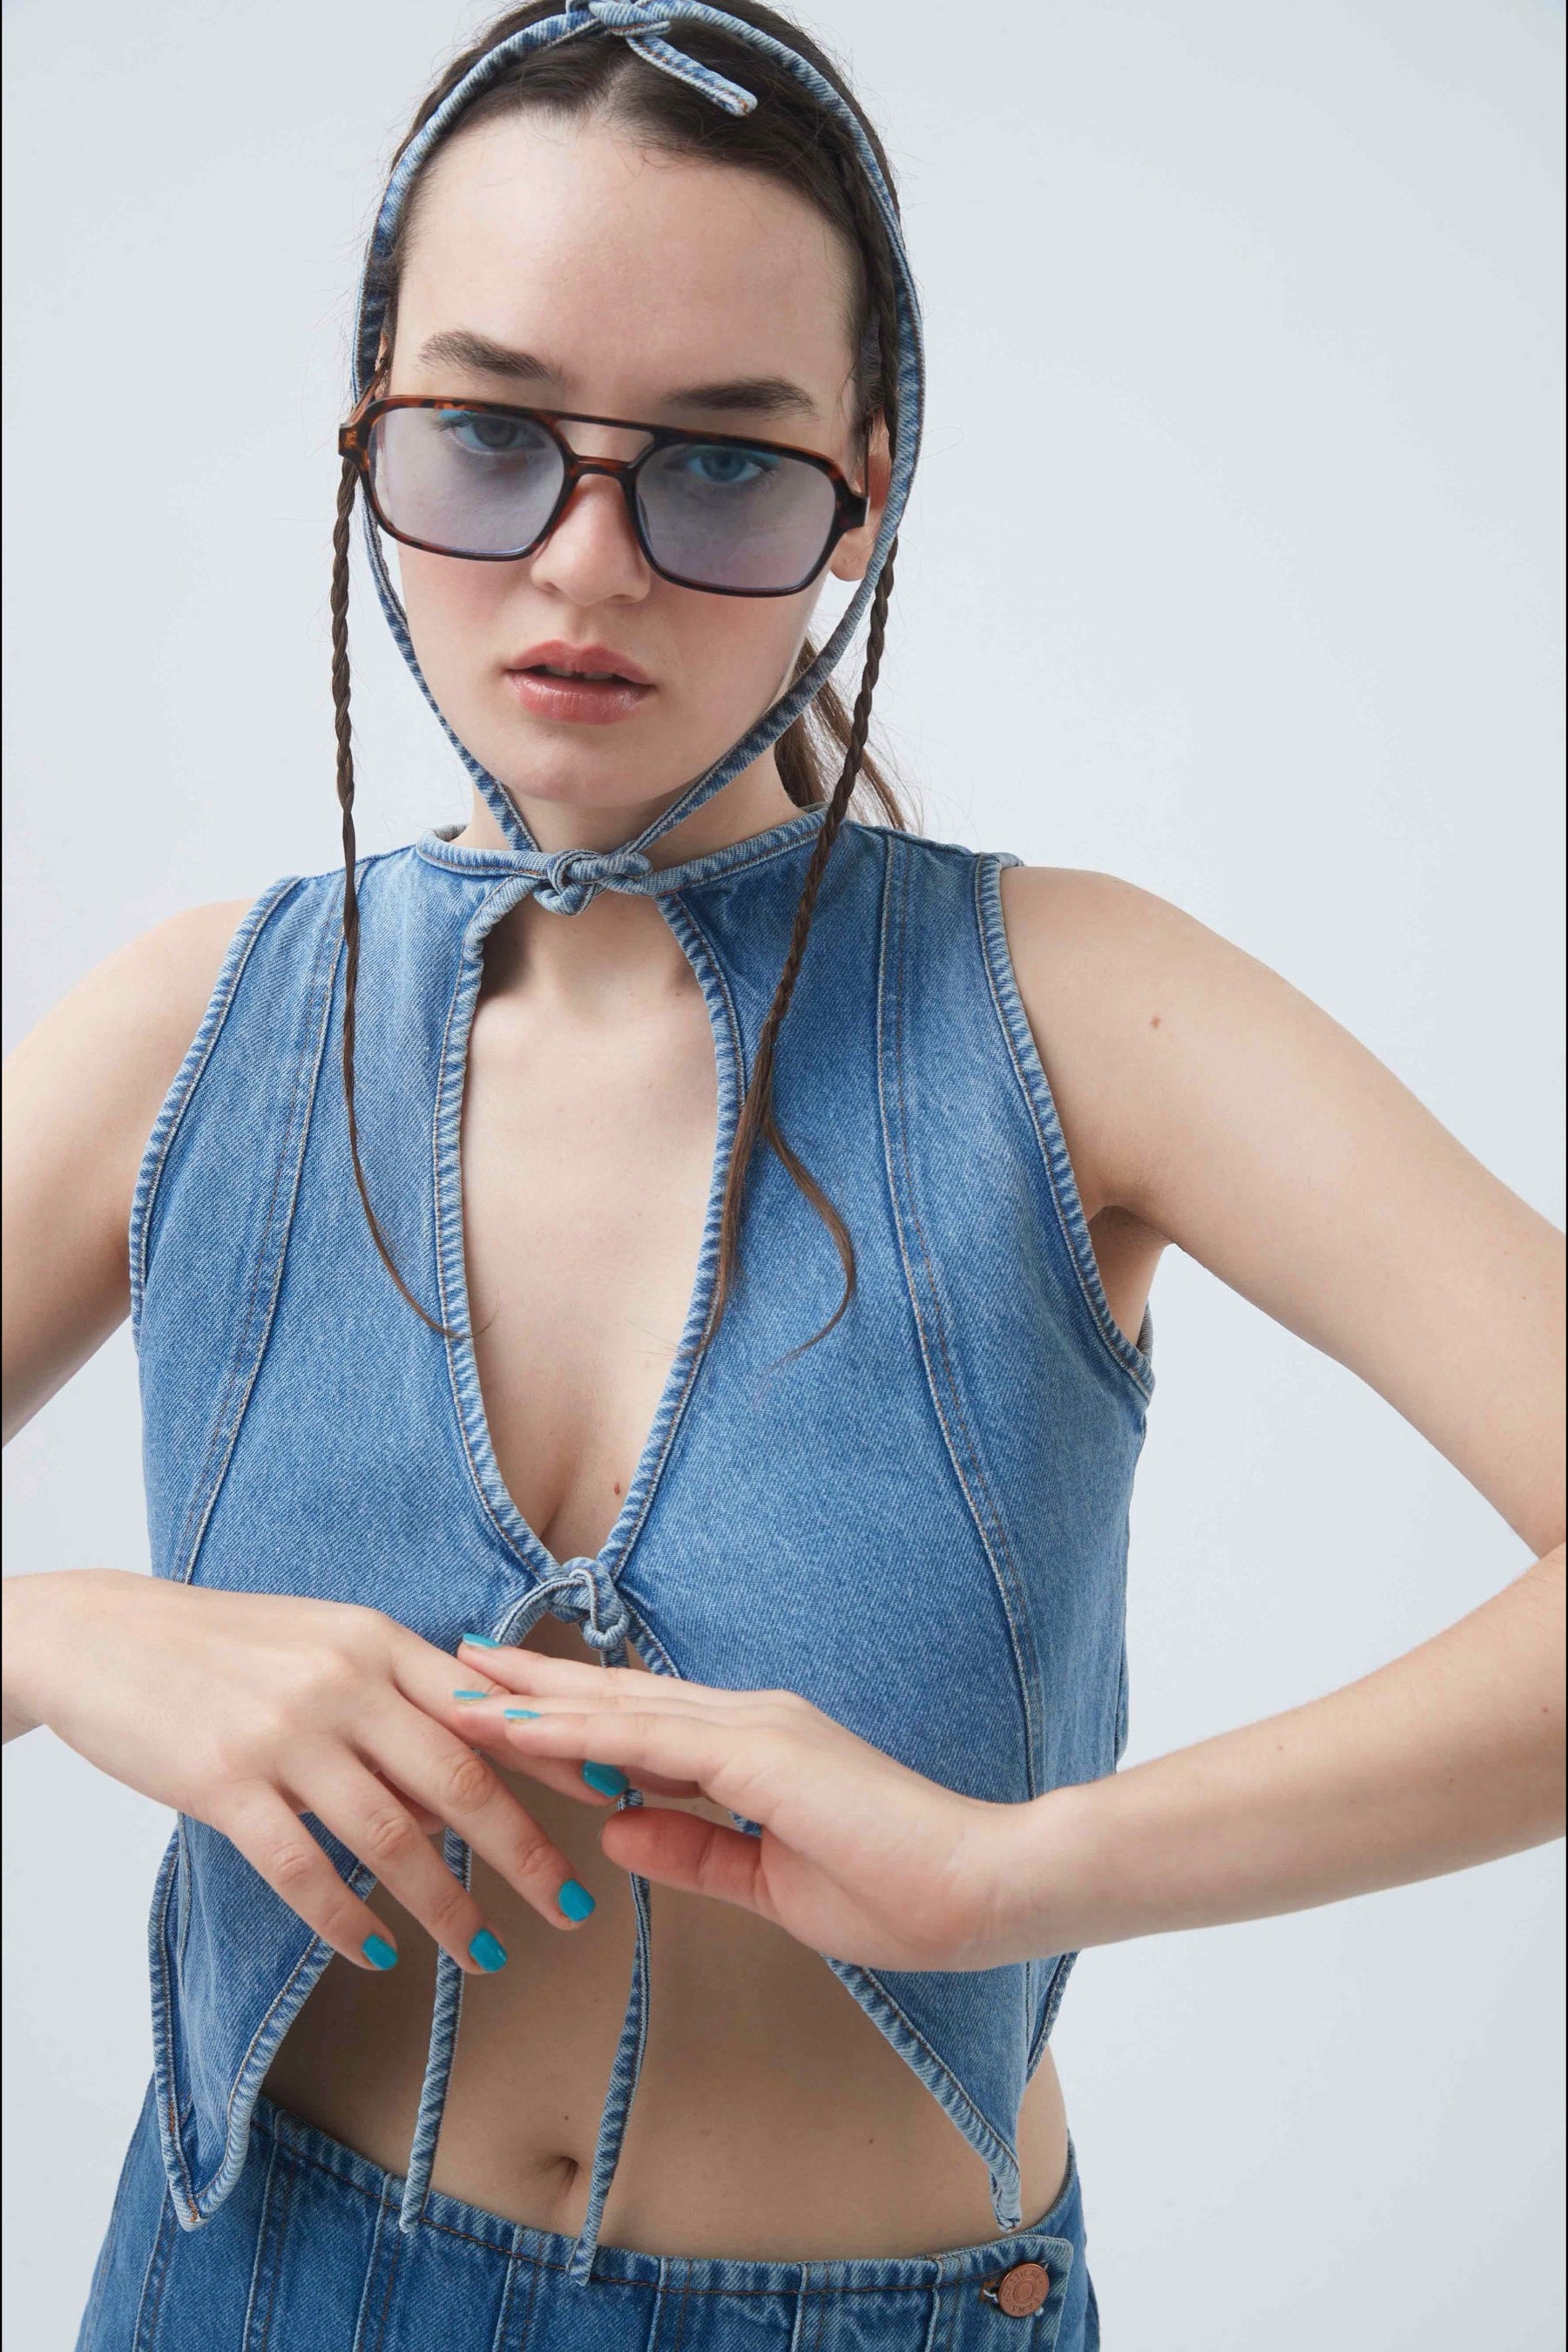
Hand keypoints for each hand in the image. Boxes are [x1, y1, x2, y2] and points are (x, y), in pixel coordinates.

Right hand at [2, 1570, 624, 1973]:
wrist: (108, 1636)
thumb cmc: (229, 1648)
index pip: (485, 1707)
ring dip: (444, 1903)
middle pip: (457, 1777)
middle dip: (522, 1849)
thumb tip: (458, 1795)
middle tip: (570, 1906)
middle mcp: (343, 1683)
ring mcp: (285, 1734)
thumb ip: (395, 1710)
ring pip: (389, 1835)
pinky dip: (345, 1918)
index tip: (613, 1798)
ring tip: (483, 1953)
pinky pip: (302, 1868)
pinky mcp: (225, 1784)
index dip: (552, 1757)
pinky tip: (376, 1952)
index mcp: (378, 1643)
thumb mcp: (325, 1651)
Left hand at [445, 1637, 1076, 1971]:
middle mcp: (747, 1721)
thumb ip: (695, 1852)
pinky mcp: (762, 1755)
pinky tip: (522, 1731)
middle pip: (614, 1698)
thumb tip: (614, 1829)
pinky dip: (580, 1732)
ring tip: (459, 1688)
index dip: (562, 1712)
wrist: (984, 1886)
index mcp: (753, 1749)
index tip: (495, 1705)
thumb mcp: (771, 1883)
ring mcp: (755, 1729)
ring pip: (619, 1707)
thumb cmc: (897, 1892)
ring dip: (532, 1700)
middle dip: (528, 1686)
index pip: (637, 1726)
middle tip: (452, 1665)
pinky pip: (651, 1741)